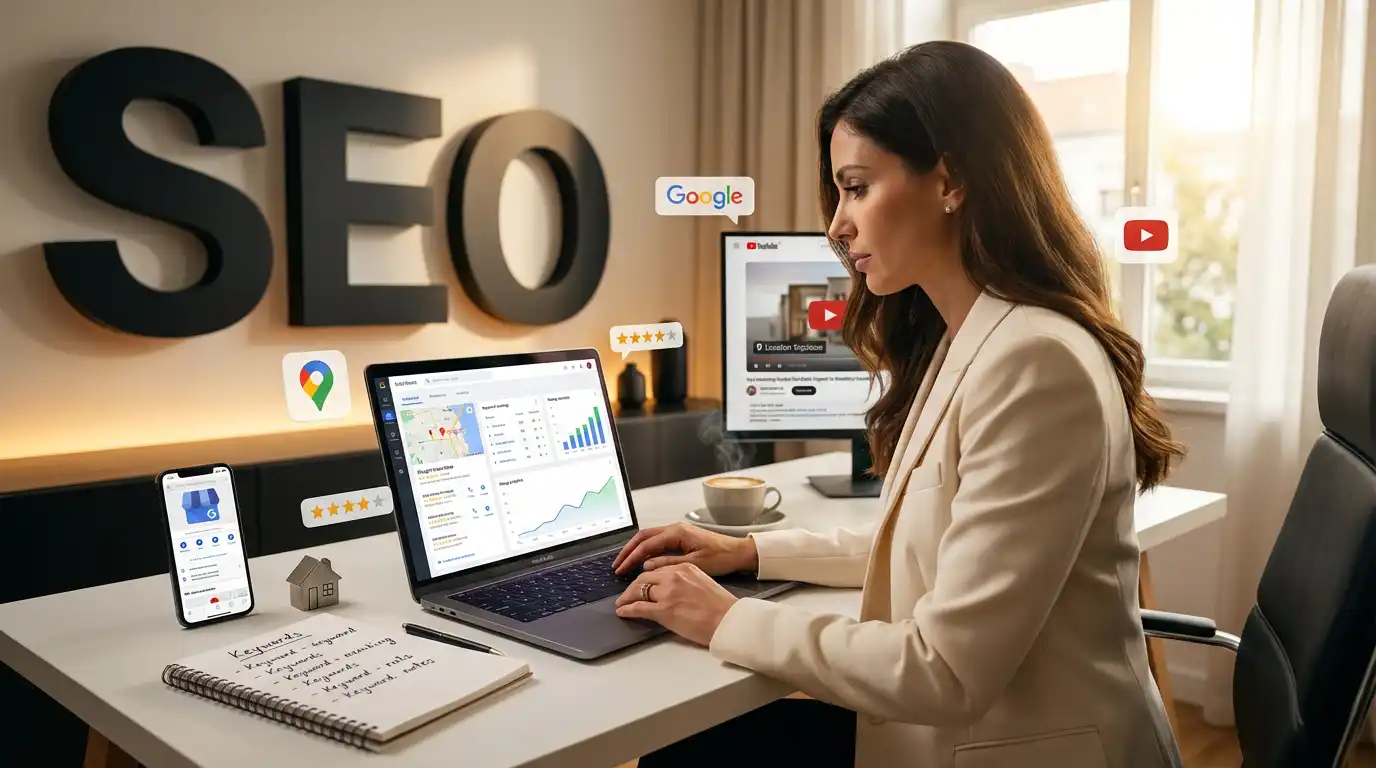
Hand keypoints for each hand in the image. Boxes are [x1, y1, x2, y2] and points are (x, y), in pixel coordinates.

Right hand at [612, 522, 757, 575]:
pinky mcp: (681, 538)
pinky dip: (646, 550)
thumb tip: (646, 566)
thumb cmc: (721, 558)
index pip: (646, 544)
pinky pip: (658, 541)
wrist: (739, 552)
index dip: (631, 557)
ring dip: (636, 549)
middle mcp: (675, 529)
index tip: (621, 569)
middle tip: (617, 565)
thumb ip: (668, 564)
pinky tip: (642, 561)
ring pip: (649, 538)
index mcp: (677, 532)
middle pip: (643, 536)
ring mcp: (678, 532)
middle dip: (628, 550)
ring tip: (625, 563)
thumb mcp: (694, 563)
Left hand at [614, 563, 738, 645]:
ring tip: (622, 603)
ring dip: (627, 597)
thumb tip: (672, 591)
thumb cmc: (721, 607)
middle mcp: (674, 576)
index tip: (641, 584)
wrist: (728, 620)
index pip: (658, 569)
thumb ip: (685, 582)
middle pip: (644, 578)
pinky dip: (627, 609)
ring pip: (638, 590)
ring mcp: (667, 592)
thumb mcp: (702, 583)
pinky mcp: (664, 610)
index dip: (646, 579)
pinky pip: (638, 607)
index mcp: (685, 567)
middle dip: (633, 587)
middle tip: (627, 594)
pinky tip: (622, 611)